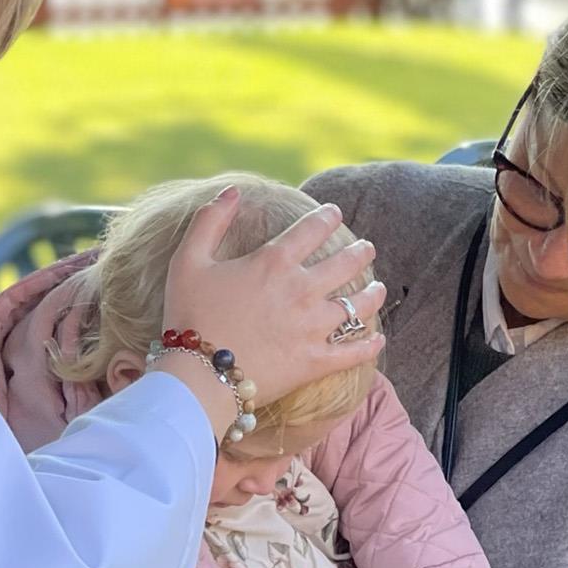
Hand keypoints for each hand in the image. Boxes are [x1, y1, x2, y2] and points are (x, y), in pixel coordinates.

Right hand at [155, 186, 385, 435]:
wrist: (199, 375)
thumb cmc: (190, 315)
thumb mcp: (188, 260)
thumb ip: (209, 220)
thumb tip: (233, 191)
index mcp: (273, 262)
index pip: (311, 229)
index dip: (326, 217)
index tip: (334, 212)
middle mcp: (301, 290)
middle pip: (344, 263)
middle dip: (360, 251)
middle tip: (367, 247)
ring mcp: (313, 327)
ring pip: (358, 306)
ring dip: (372, 294)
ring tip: (379, 288)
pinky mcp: (316, 362)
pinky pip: (353, 352)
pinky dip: (370, 345)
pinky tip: (377, 338)